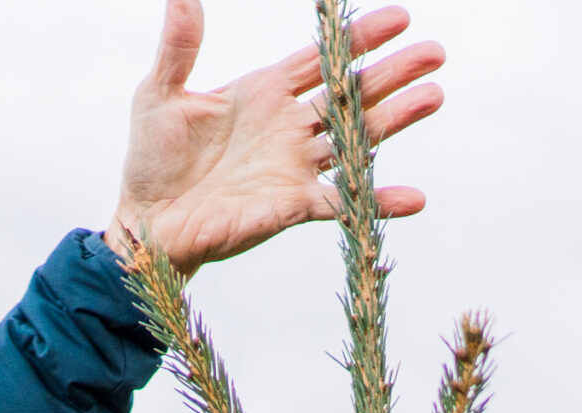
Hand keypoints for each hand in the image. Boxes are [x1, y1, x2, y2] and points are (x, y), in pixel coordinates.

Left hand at [107, 2, 445, 274]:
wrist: (146, 223)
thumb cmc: (151, 160)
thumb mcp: (160, 94)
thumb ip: (179, 46)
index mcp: (264, 93)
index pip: (322, 59)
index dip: (359, 39)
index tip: (399, 19)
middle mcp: (288, 127)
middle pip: (352, 93)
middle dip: (392, 73)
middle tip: (435, 53)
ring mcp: (295, 166)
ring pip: (357, 138)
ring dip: (396, 119)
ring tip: (433, 96)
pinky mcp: (293, 205)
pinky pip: (344, 202)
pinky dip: (378, 202)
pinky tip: (415, 199)